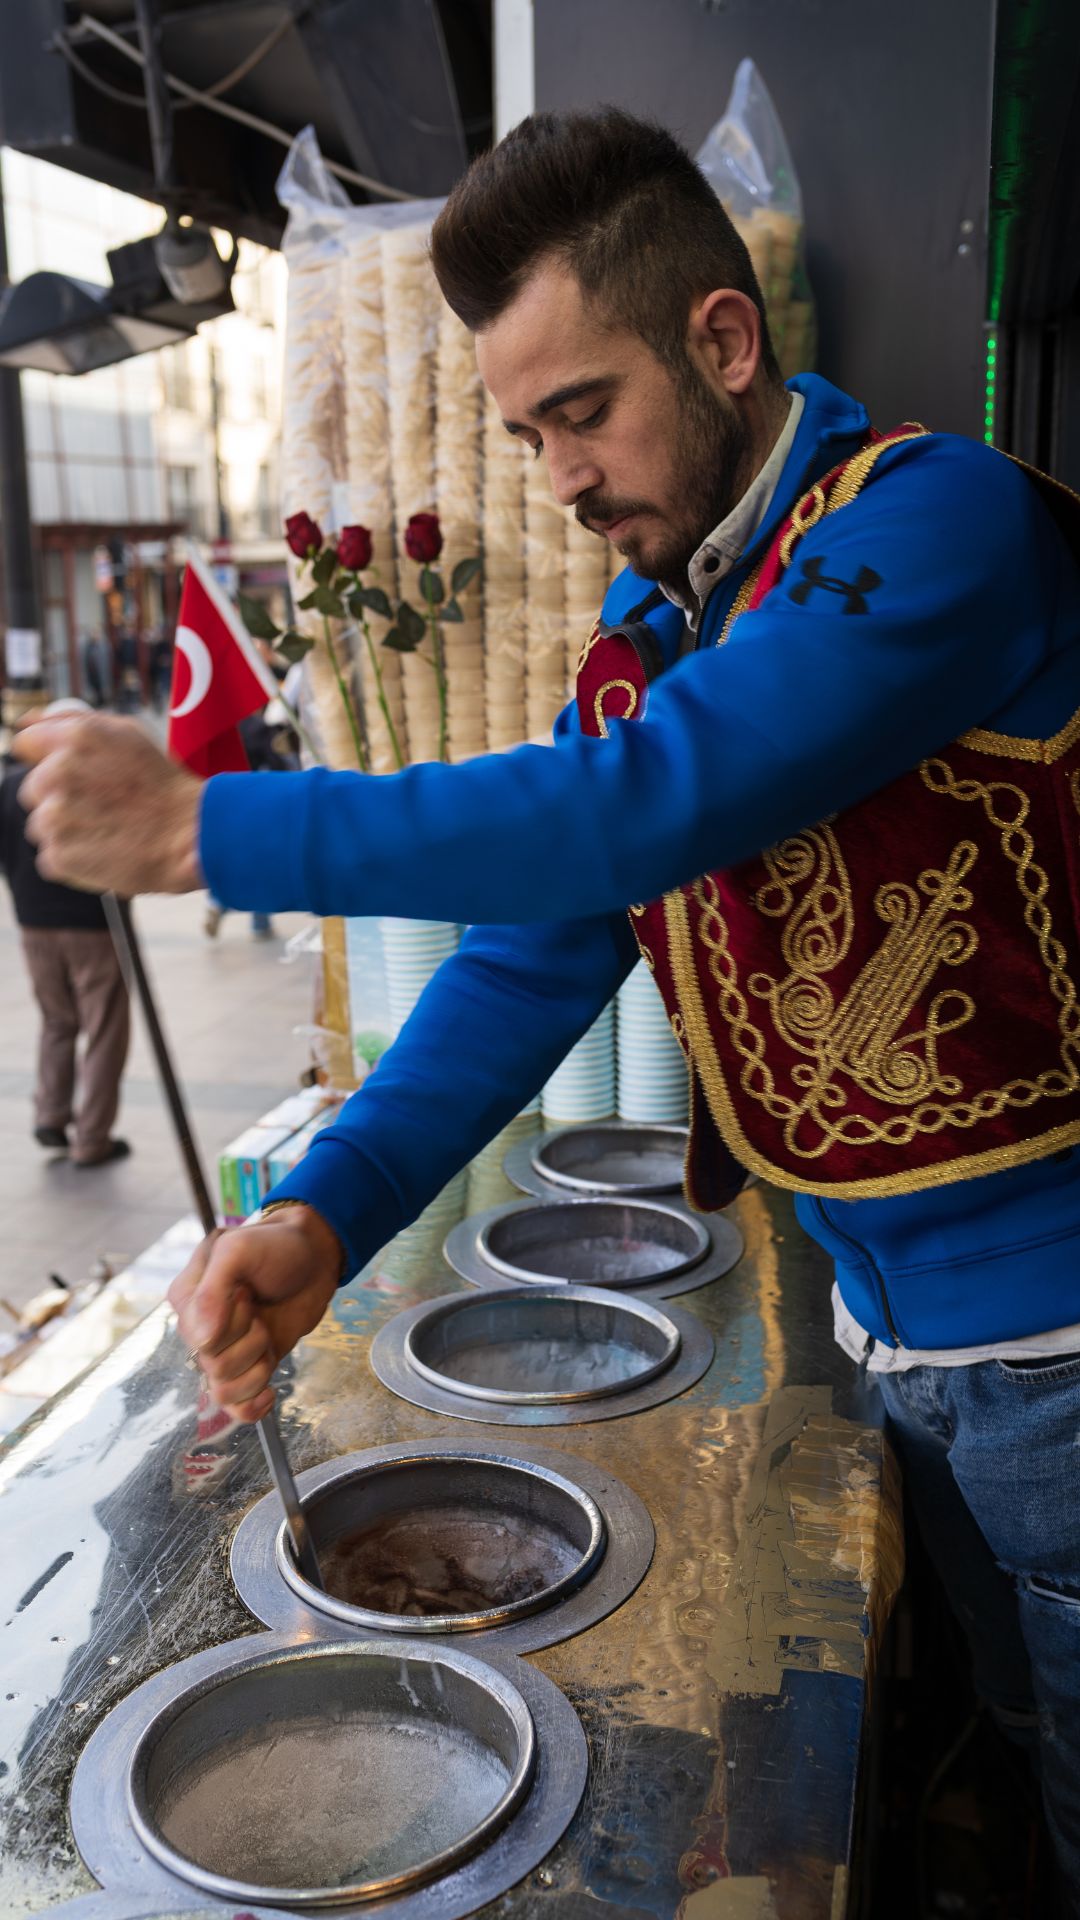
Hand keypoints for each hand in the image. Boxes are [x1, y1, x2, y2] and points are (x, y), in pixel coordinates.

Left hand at [14, 712, 202, 894]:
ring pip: (40, 825)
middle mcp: (57, 773)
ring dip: (65, 830)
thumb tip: (22, 724)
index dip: (47, 759)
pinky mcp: (58, 855)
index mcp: (73, 738)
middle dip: (59, 798)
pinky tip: (104, 851)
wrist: (192, 836)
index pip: (25, 744)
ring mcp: (54, 817)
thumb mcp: (126, 733)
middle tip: (101, 807)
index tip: (72, 776)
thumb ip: (70, 721)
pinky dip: (73, 860)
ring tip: (106, 830)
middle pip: (33, 789)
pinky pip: (51, 857)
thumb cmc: (163, 784)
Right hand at [168, 1207, 343, 1420]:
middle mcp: (198, 1329)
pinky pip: (236, 1408)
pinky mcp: (249, 1366)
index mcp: (186, 1298)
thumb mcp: (238, 1250)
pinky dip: (253, 1406)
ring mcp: (224, 1351)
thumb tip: (204, 1341)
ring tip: (268, 1335)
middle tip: (259, 1310)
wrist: (314, 1257)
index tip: (246, 1292)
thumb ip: (213, 1290)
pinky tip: (270, 1390)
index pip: (198, 1337)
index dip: (230, 1323)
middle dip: (250, 1341)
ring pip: (224, 1391)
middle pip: (213, 1366)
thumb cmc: (275, 1246)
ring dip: (257, 1366)